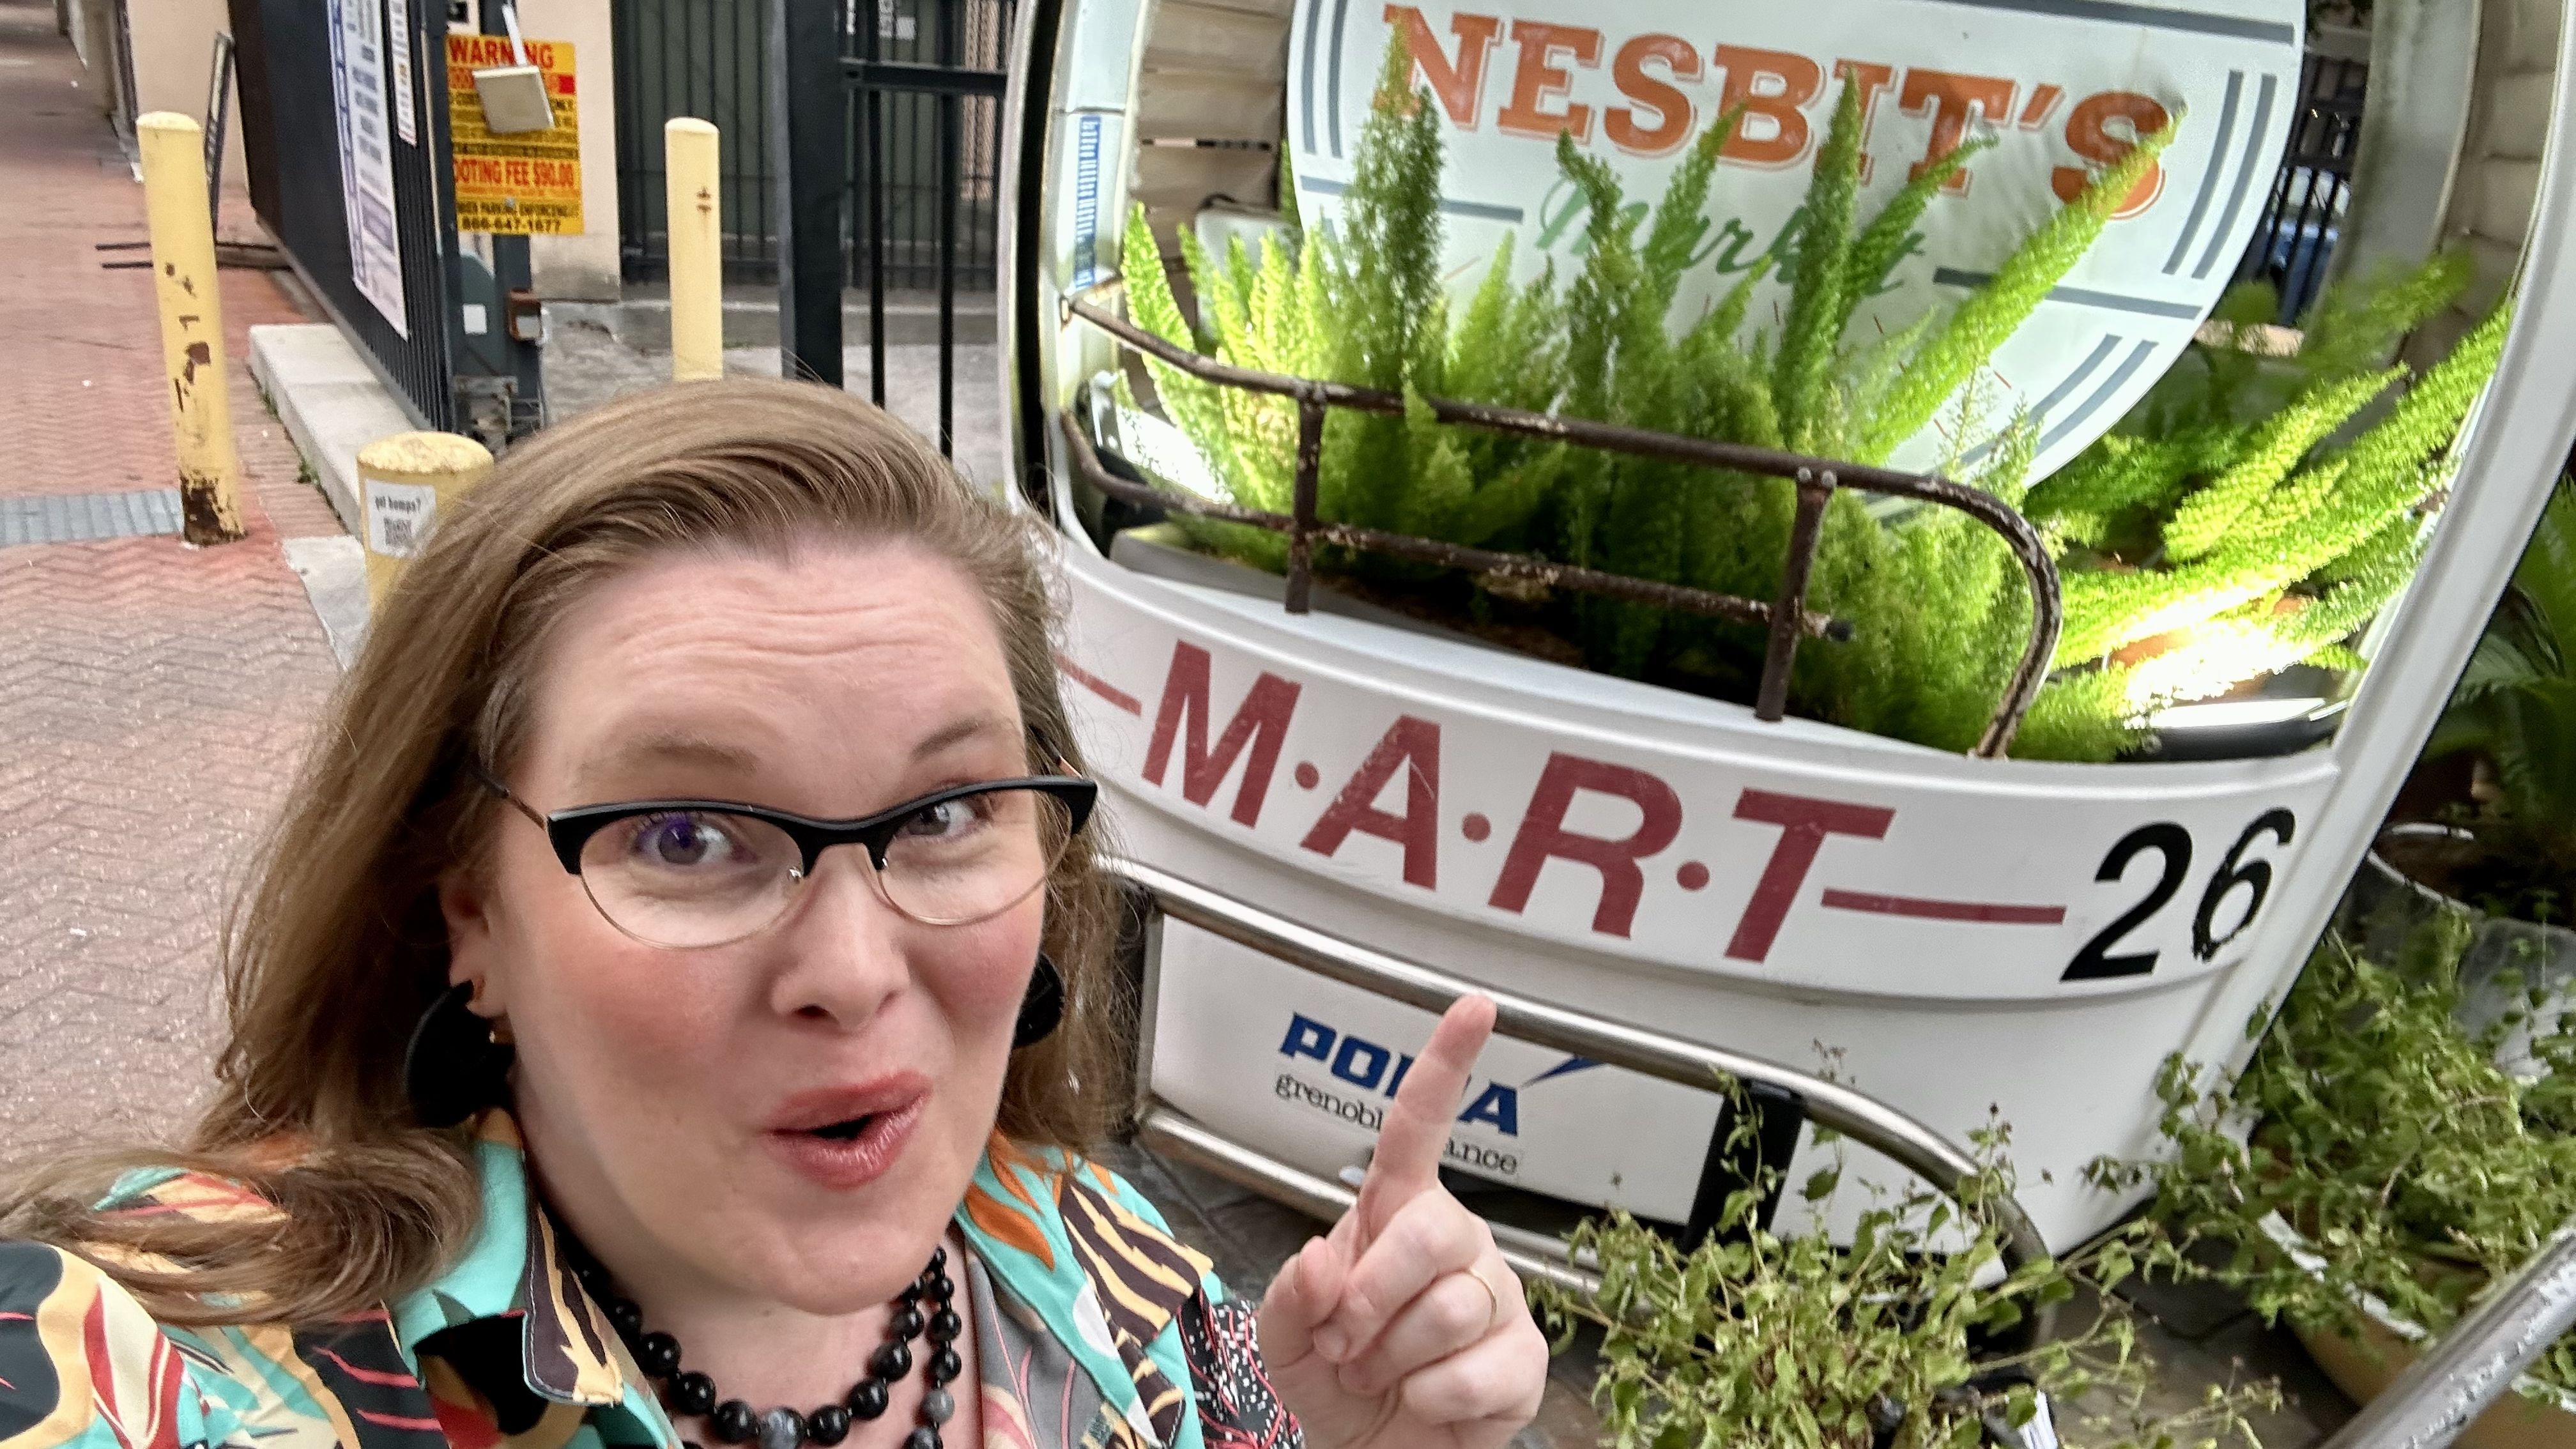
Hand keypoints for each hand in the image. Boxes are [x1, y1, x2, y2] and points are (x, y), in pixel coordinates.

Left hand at [1256, 996, 1550, 1448]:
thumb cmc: (1333, 1379)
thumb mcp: (1282, 1338)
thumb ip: (1289, 1295)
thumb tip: (1323, 1260)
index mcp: (1395, 1214)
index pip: (1418, 1129)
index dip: (1446, 1065)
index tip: (1474, 1008)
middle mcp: (1455, 1241)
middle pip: (1428, 1233)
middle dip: (1370, 1297)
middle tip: (1346, 1343)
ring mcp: (1497, 1297)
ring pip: (1449, 1310)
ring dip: (1392, 1360)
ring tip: (1382, 1374)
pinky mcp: (1525, 1358)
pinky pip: (1478, 1373)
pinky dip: (1432, 1400)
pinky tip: (1425, 1400)